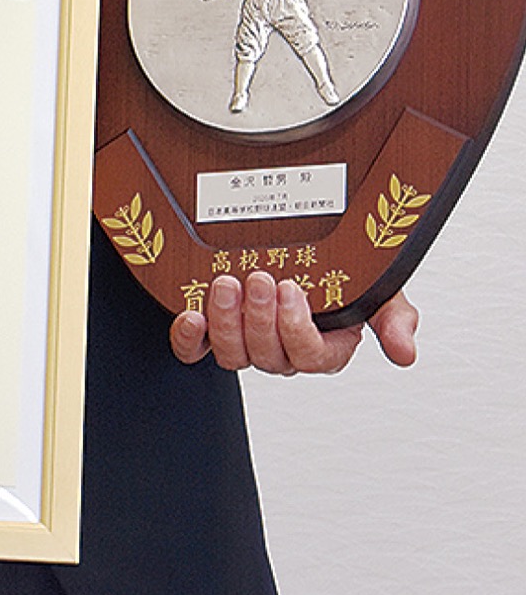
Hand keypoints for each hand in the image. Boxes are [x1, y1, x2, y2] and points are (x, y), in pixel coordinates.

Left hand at [169, 271, 418, 374]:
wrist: (301, 238)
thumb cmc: (340, 269)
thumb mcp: (377, 286)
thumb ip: (394, 317)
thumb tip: (405, 354)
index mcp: (321, 346)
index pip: (310, 356)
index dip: (297, 329)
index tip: (292, 288)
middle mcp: (281, 348)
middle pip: (268, 356)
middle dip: (261, 318)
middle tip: (259, 278)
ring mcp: (245, 340)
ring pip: (233, 355)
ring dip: (227, 322)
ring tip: (226, 284)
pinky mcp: (211, 330)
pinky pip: (195, 350)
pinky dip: (190, 338)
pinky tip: (191, 316)